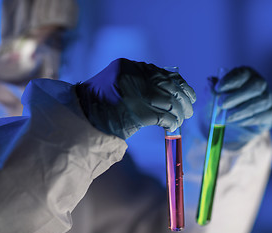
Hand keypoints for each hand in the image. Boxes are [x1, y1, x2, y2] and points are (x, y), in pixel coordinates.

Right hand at [76, 58, 195, 138]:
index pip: (163, 73)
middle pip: (170, 86)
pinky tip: (172, 126)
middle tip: (189, 109)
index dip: (180, 84)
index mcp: (128, 67)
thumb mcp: (119, 83)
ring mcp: (135, 95)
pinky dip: (172, 122)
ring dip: (180, 112)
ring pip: (170, 102)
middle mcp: (133, 77)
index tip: (188, 93)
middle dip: (184, 98)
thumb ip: (140, 81)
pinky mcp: (138, 114)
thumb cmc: (101, 104)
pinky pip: (164, 117)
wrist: (82, 119)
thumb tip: (170, 89)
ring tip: (182, 118)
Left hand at [216, 67, 271, 148]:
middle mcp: (259, 84)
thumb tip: (210, 81)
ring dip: (240, 110)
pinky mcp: (269, 115)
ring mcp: (266, 99)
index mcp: (244, 76)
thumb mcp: (209, 102)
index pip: (243, 73)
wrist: (222, 128)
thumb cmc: (216, 109)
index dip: (231, 80)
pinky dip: (246, 120)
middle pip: (256, 86)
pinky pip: (262, 116)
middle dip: (236, 96)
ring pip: (260, 102)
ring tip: (226, 117)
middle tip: (221, 104)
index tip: (218, 89)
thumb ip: (210, 93)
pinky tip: (235, 122)